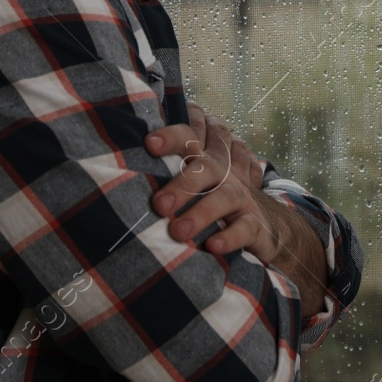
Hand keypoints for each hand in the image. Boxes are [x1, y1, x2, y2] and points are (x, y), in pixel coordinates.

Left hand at [144, 103, 275, 258]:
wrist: (266, 225)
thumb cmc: (214, 198)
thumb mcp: (195, 179)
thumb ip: (165, 170)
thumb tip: (115, 168)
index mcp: (205, 158)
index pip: (190, 137)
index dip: (173, 136)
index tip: (149, 144)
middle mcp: (224, 172)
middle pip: (206, 167)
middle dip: (183, 183)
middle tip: (159, 204)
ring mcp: (242, 196)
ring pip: (226, 196)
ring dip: (203, 212)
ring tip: (178, 231)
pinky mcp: (256, 224)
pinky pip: (246, 227)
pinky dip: (230, 236)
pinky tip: (212, 245)